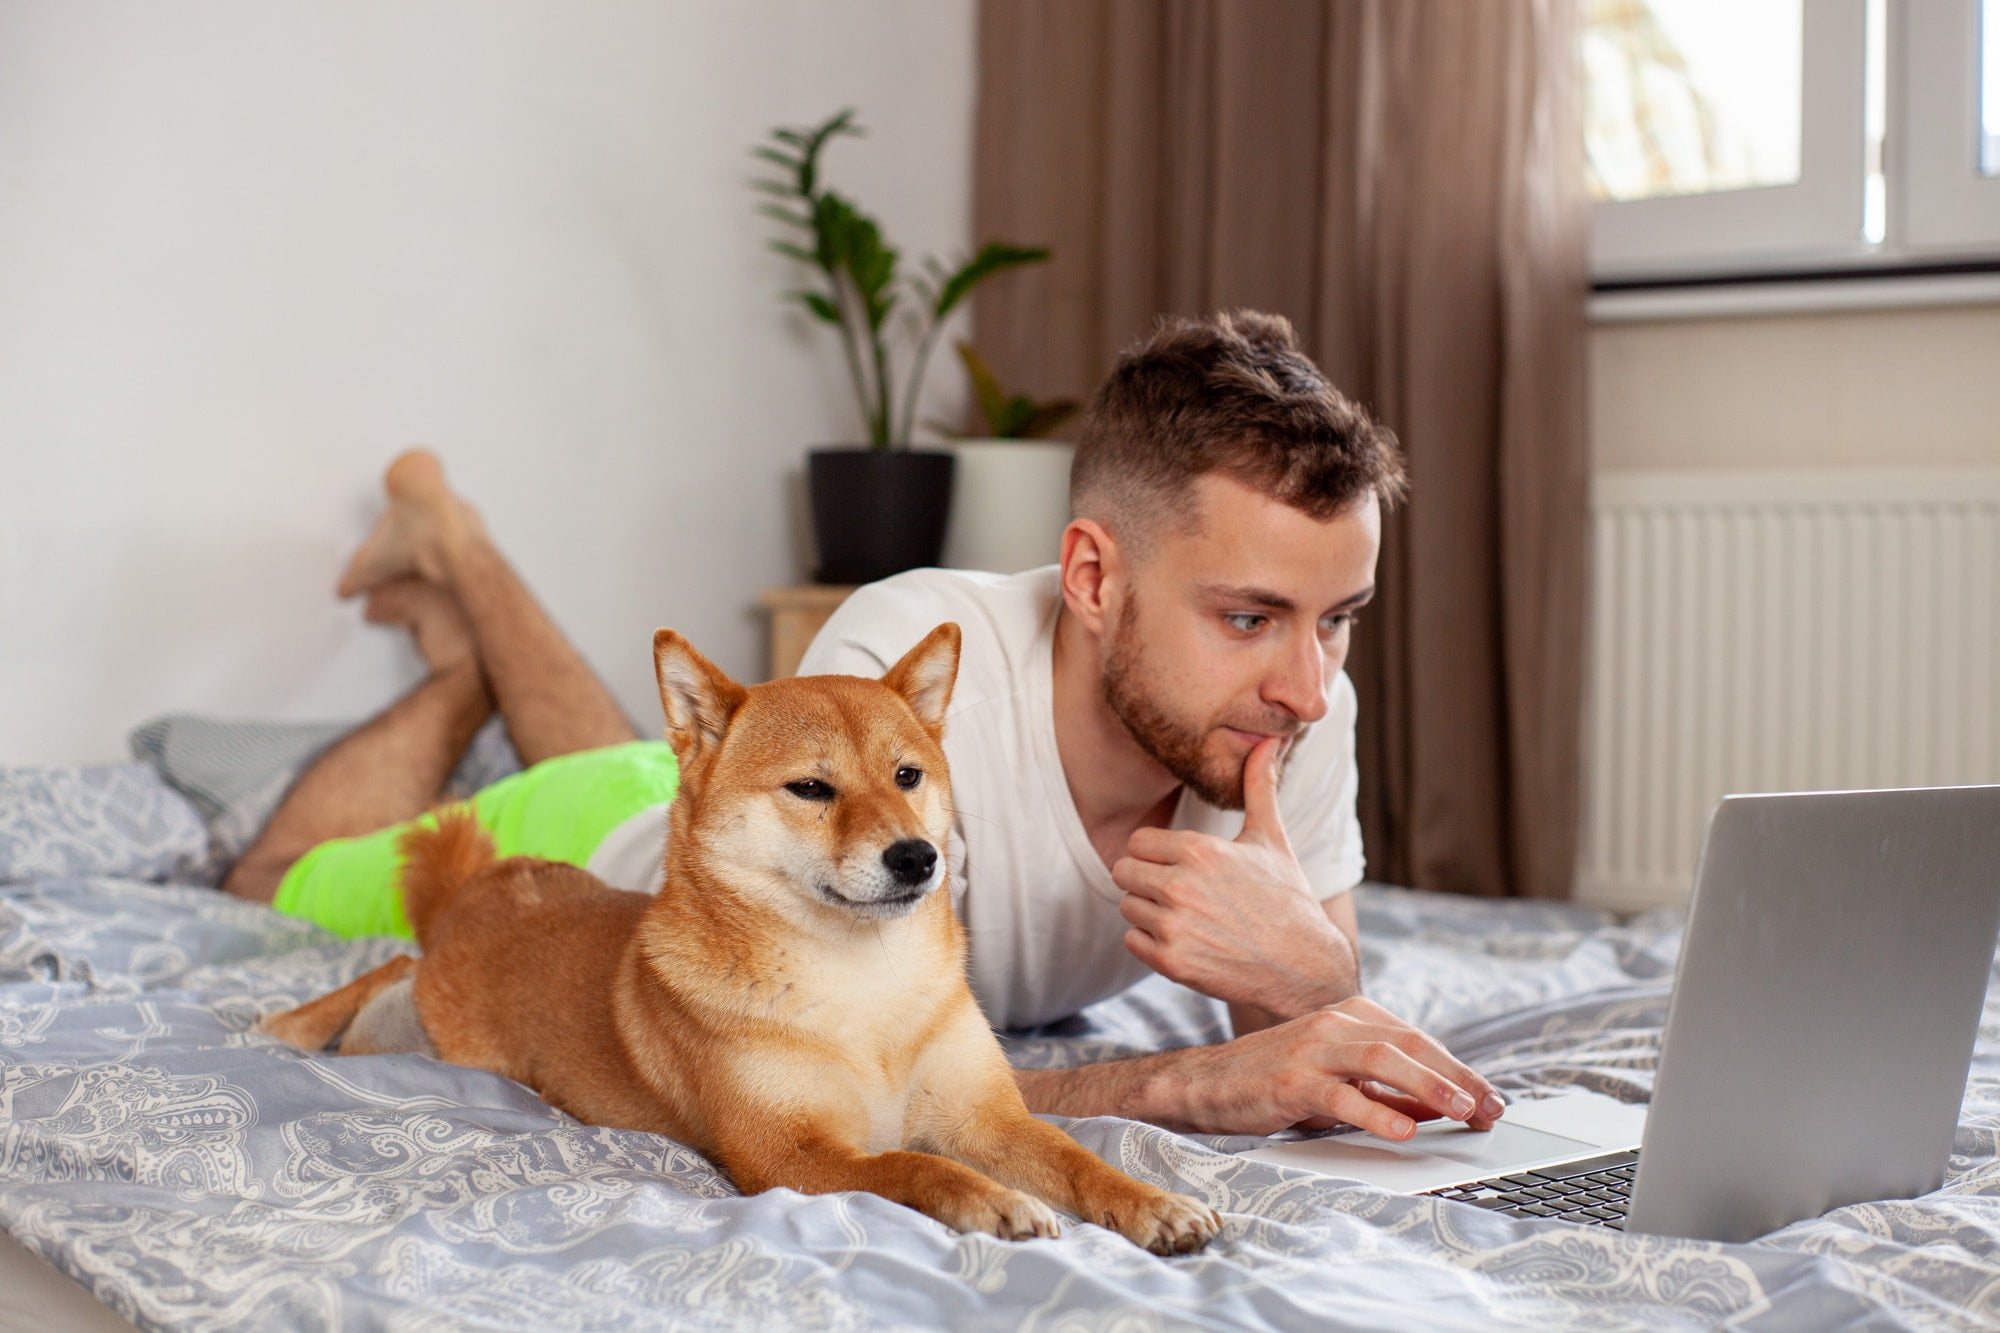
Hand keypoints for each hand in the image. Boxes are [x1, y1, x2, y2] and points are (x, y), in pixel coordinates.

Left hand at [1114, 737, 1351, 1017]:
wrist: (1305, 966)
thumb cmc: (1287, 897)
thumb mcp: (1271, 839)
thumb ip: (1259, 786)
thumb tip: (1270, 739)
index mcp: (1200, 851)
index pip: (1137, 842)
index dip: (1155, 853)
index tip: (1179, 865)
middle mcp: (1181, 886)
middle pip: (1123, 872)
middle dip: (1146, 880)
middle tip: (1179, 892)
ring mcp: (1174, 927)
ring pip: (1127, 907)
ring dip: (1149, 912)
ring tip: (1188, 916)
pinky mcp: (1172, 963)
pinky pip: (1132, 941)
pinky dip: (1152, 943)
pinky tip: (1187, 941)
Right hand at [1146, 996, 1506, 1136]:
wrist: (1206, 1084)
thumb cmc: (1273, 1082)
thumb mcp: (1338, 1082)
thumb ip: (1386, 1090)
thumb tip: (1440, 1109)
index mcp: (1350, 1018)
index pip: (1418, 1040)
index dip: (1461, 1069)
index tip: (1493, 1100)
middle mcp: (1336, 1026)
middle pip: (1411, 1044)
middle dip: (1458, 1077)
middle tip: (1491, 1108)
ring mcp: (1313, 1050)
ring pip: (1383, 1059)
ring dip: (1429, 1084)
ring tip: (1462, 1109)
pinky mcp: (1291, 1081)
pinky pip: (1341, 1095)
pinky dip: (1377, 1111)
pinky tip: (1403, 1130)